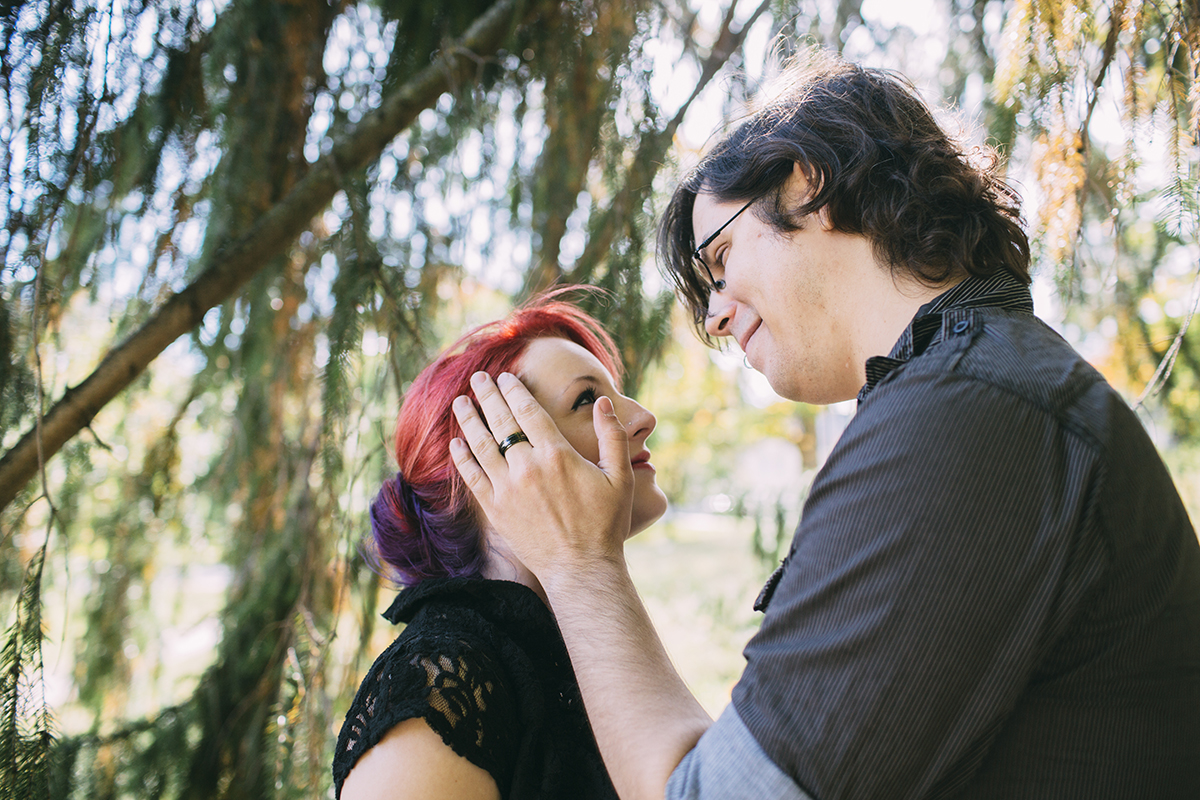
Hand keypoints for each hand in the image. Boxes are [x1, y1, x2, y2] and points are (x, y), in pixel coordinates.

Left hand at [450, 371, 633, 576]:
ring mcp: (508, 489)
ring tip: (460, 402)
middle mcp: (527, 467)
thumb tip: (602, 403)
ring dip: (469, 420)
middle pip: (501, 421)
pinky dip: (462, 458)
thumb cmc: (605, 524)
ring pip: (481, 445)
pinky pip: (472, 477)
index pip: (528, 411)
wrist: (581, 568)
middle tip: (478, 377)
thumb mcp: (620, 477)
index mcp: (557, 454)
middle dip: (487, 395)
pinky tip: (456, 443)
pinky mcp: (496, 510)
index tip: (505, 377)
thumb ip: (612, 437)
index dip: (514, 390)